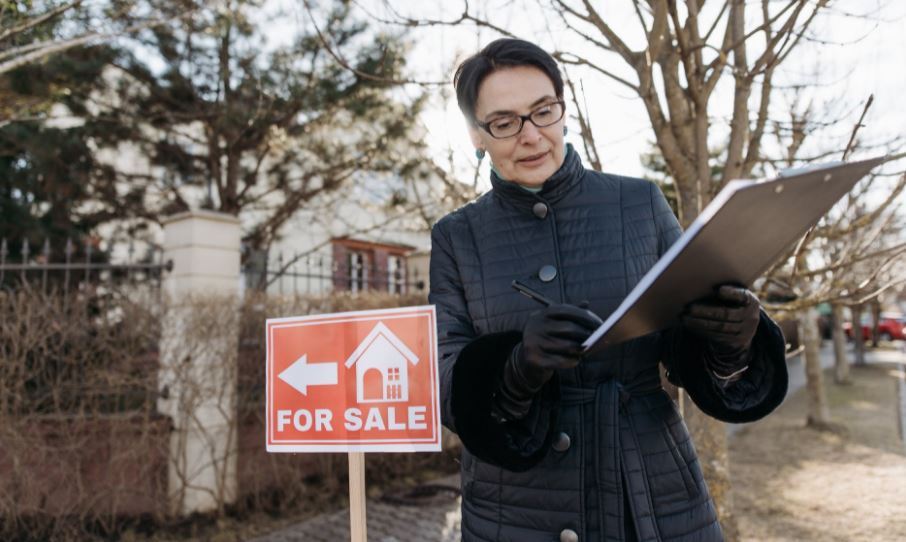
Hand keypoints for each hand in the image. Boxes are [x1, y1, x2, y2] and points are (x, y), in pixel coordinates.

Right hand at [492, 304, 601, 421]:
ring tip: (587, 350)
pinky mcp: (534, 358)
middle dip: (586, 333)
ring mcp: (533, 342)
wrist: (527, 361)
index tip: (599, 324)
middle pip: (568, 328)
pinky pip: (560, 361)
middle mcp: (535, 326)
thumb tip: (586, 303)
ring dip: (580, 349)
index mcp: (541, 314)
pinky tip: (576, 360)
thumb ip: (569, 313)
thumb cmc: (546, 339)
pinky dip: (572, 361)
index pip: (566, 310)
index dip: (584, 316)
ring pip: (566, 346)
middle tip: (597, 338)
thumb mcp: (554, 324)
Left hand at [682, 285, 759, 359]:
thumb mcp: (736, 297)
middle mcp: (751, 317)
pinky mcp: (736, 342)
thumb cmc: (734, 305)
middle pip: (726, 314)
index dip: (732, 293)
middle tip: (690, 308)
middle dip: (706, 311)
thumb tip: (702, 286)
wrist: (746, 327)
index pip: (743, 296)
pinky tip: (690, 325)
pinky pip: (716, 336)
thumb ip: (726, 293)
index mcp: (751, 301)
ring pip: (719, 327)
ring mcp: (745, 332)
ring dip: (700, 323)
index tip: (719, 290)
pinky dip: (702, 331)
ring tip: (685, 318)